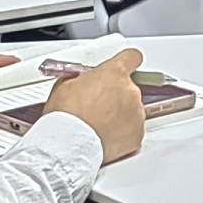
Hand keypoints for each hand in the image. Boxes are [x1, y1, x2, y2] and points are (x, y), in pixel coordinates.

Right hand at [46, 48, 148, 162]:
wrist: (69, 145)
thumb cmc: (66, 117)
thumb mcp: (65, 86)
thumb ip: (81, 79)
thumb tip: (80, 81)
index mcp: (114, 74)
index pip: (132, 57)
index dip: (127, 62)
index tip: (124, 67)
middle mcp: (130, 91)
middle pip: (129, 87)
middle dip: (115, 95)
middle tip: (97, 106)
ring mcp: (136, 113)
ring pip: (132, 109)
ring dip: (119, 114)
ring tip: (98, 124)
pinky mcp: (137, 134)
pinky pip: (133, 129)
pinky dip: (122, 132)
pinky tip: (104, 135)